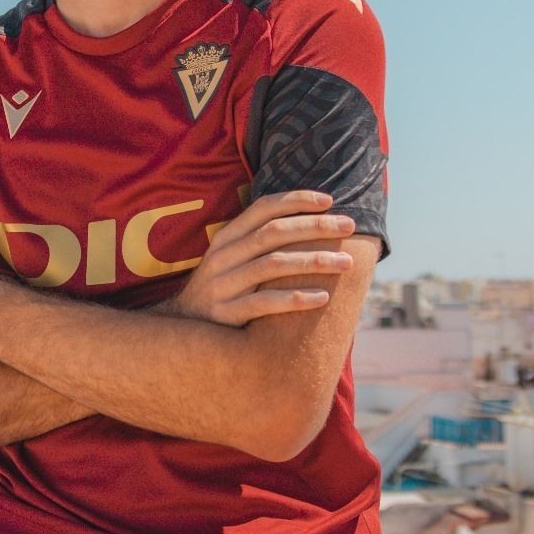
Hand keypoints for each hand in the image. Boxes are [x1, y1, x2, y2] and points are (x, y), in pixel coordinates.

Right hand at [161, 190, 355, 326]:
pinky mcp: (226, 314)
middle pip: (273, 233)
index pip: (262, 207)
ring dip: (314, 261)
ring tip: (346, 263)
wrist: (182, 333)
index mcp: (225, 237)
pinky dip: (296, 298)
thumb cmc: (222, 291)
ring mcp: (222, 285)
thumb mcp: (231, 260)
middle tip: (350, 227)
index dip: (296, 200)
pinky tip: (323, 298)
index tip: (330, 201)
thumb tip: (309, 225)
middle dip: (315, 227)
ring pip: (273, 265)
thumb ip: (259, 243)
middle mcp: (222, 257)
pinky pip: (265, 303)